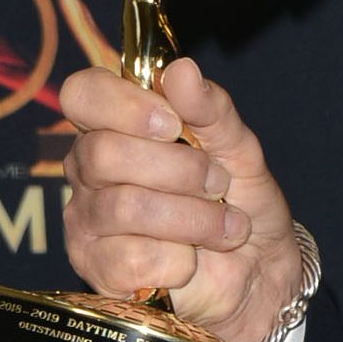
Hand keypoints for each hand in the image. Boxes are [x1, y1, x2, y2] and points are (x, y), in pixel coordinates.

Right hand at [61, 58, 302, 341]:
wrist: (260, 270)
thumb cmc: (239, 200)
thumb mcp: (238, 148)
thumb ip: (211, 110)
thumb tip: (182, 69)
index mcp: (117, 127)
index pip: (82, 94)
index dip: (123, 104)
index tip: (172, 123)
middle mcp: (90, 171)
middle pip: (104, 153)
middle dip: (181, 169)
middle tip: (219, 183)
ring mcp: (88, 223)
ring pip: (125, 206)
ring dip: (195, 218)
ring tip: (228, 226)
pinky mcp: (99, 272)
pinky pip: (133, 259)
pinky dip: (182, 260)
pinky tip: (195, 260)